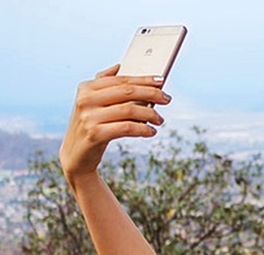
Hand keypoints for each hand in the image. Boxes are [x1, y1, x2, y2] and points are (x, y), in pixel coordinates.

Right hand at [59, 65, 171, 184]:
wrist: (76, 156)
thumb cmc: (90, 127)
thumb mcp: (92, 104)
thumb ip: (103, 85)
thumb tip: (120, 67)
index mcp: (86, 88)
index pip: (121, 79)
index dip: (143, 79)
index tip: (161, 81)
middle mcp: (86, 100)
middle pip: (127, 92)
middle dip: (151, 94)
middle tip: (167, 99)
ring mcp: (89, 117)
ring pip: (129, 110)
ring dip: (150, 114)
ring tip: (160, 120)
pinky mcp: (95, 134)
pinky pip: (127, 128)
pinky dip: (143, 129)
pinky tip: (151, 132)